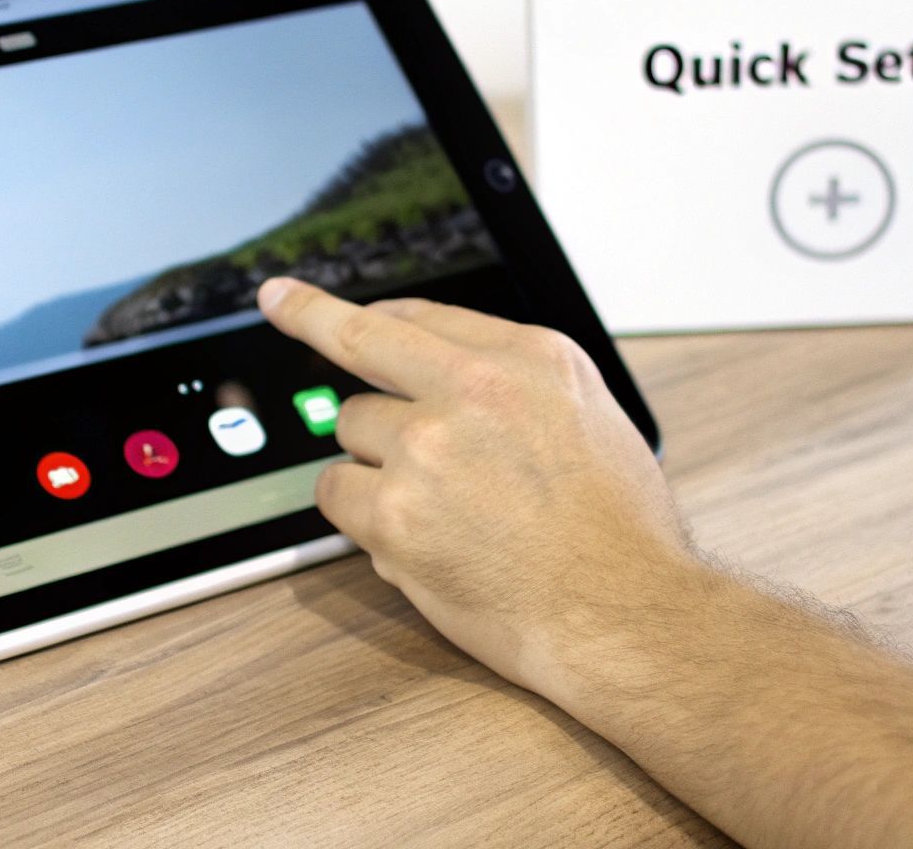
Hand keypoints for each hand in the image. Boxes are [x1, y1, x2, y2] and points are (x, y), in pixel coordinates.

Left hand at [257, 278, 695, 693]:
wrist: (626, 614)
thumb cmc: (617, 529)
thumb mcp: (589, 414)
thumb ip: (509, 377)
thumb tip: (431, 361)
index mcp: (528, 356)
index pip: (412, 315)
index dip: (337, 310)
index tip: (286, 298)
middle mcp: (475, 389)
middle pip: (363, 364)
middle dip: (353, 374)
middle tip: (329, 357)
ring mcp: (428, 449)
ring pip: (351, 432)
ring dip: (379, 466)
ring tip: (445, 509)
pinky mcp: (396, 515)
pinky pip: (336, 494)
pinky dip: (361, 515)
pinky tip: (415, 538)